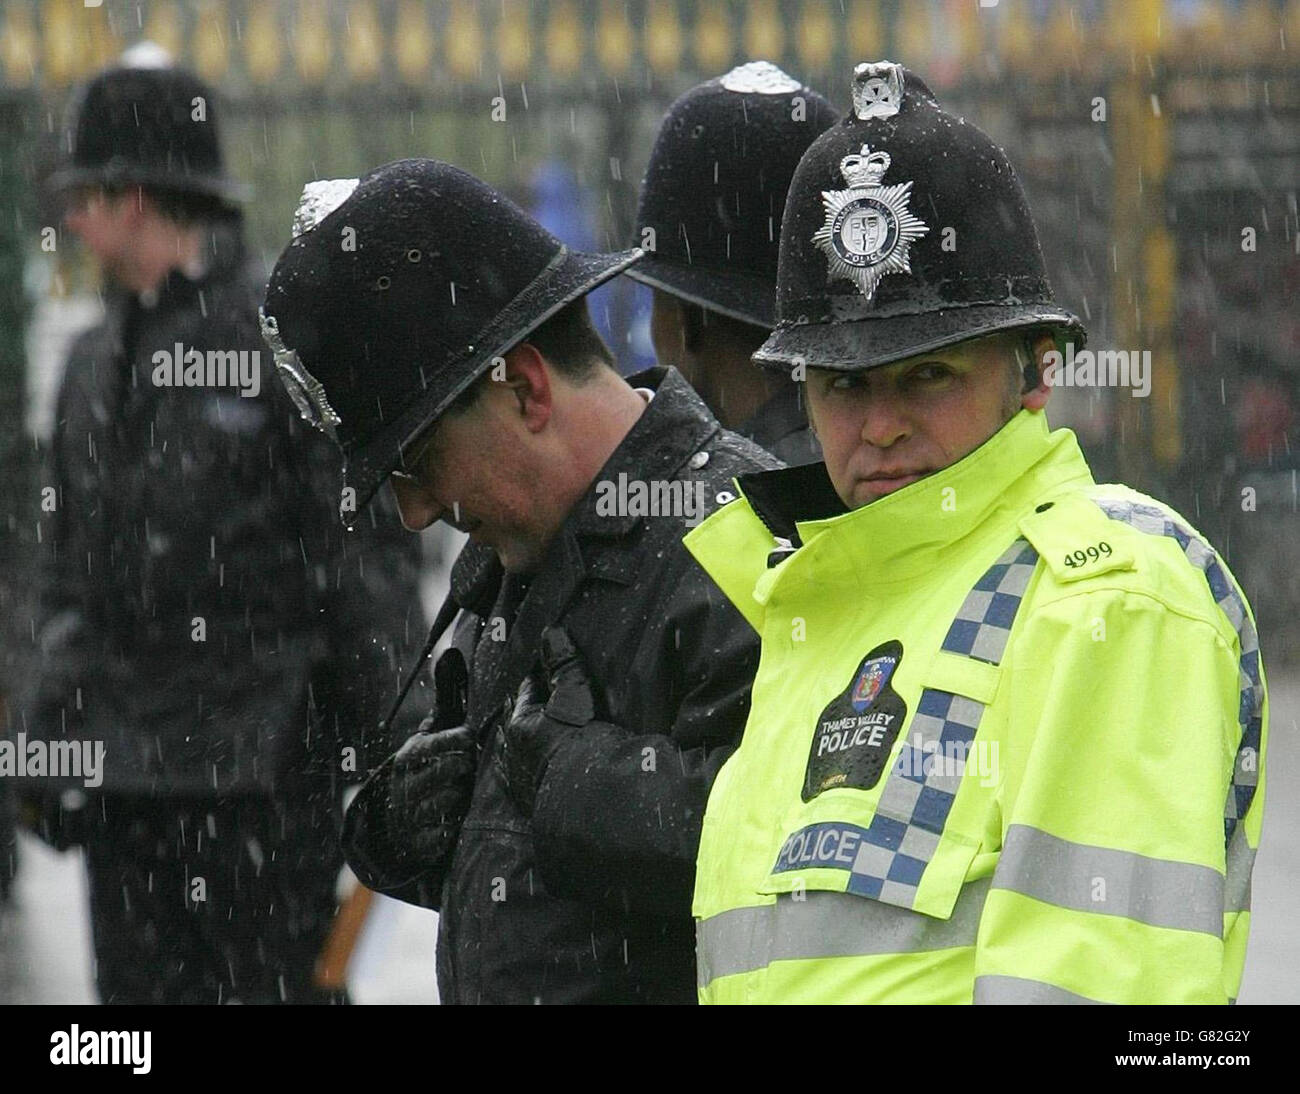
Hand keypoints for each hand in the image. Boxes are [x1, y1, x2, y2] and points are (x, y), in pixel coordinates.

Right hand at [386, 647, 474, 866]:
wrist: (397, 817)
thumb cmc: (429, 762)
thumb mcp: (434, 729)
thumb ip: (446, 693)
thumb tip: (451, 652)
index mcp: (410, 755)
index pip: (432, 744)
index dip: (455, 740)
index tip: (471, 738)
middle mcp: (406, 786)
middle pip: (445, 773)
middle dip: (463, 769)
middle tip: (473, 765)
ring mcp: (410, 816)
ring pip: (446, 804)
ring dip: (461, 798)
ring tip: (467, 790)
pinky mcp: (419, 844)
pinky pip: (442, 836)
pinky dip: (452, 827)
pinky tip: (460, 817)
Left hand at [502, 627, 594, 814]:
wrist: (590, 808)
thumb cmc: (583, 746)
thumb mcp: (577, 697)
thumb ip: (564, 666)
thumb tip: (550, 633)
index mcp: (520, 723)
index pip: (527, 690)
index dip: (537, 677)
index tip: (544, 669)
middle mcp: (514, 752)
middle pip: (520, 721)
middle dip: (530, 709)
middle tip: (546, 698)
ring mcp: (523, 780)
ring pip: (522, 751)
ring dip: (533, 740)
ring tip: (548, 733)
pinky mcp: (535, 804)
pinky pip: (533, 777)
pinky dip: (539, 767)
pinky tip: (550, 768)